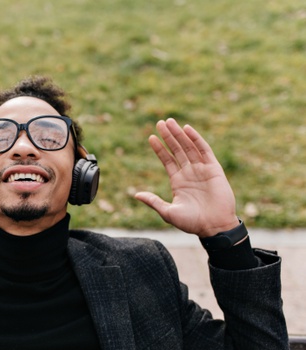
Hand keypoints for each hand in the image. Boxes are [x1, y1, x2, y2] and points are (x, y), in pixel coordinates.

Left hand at [134, 118, 238, 236]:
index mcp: (178, 182)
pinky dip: (196, 139)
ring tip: (169, 122)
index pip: (167, 160)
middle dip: (168, 136)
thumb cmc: (192, 223)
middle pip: (177, 150)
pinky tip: (187, 129)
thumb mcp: (168, 212)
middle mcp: (189, 173)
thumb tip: (136, 195)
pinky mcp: (214, 169)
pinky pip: (204, 150)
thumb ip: (153, 201)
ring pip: (188, 147)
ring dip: (179, 134)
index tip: (151, 137)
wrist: (214, 227)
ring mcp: (201, 170)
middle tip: (160, 122)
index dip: (159, 148)